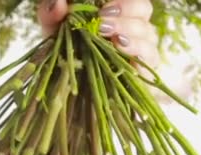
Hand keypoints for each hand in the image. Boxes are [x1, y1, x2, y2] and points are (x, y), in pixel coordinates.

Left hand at [38, 0, 159, 68]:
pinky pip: (150, 60)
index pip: (131, 0)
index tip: (101, 7)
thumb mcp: (52, 35)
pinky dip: (138, 51)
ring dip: (131, 31)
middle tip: (103, 21)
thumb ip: (50, 14)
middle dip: (127, 10)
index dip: (123, 0)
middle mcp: (130, 31)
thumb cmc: (63, 61)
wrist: (66, 98)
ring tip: (112, 38)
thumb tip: (59, 2)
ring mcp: (139, 53)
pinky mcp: (143, 76)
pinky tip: (121, 48)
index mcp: (114, 16)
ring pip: (149, 33)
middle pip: (144, 10)